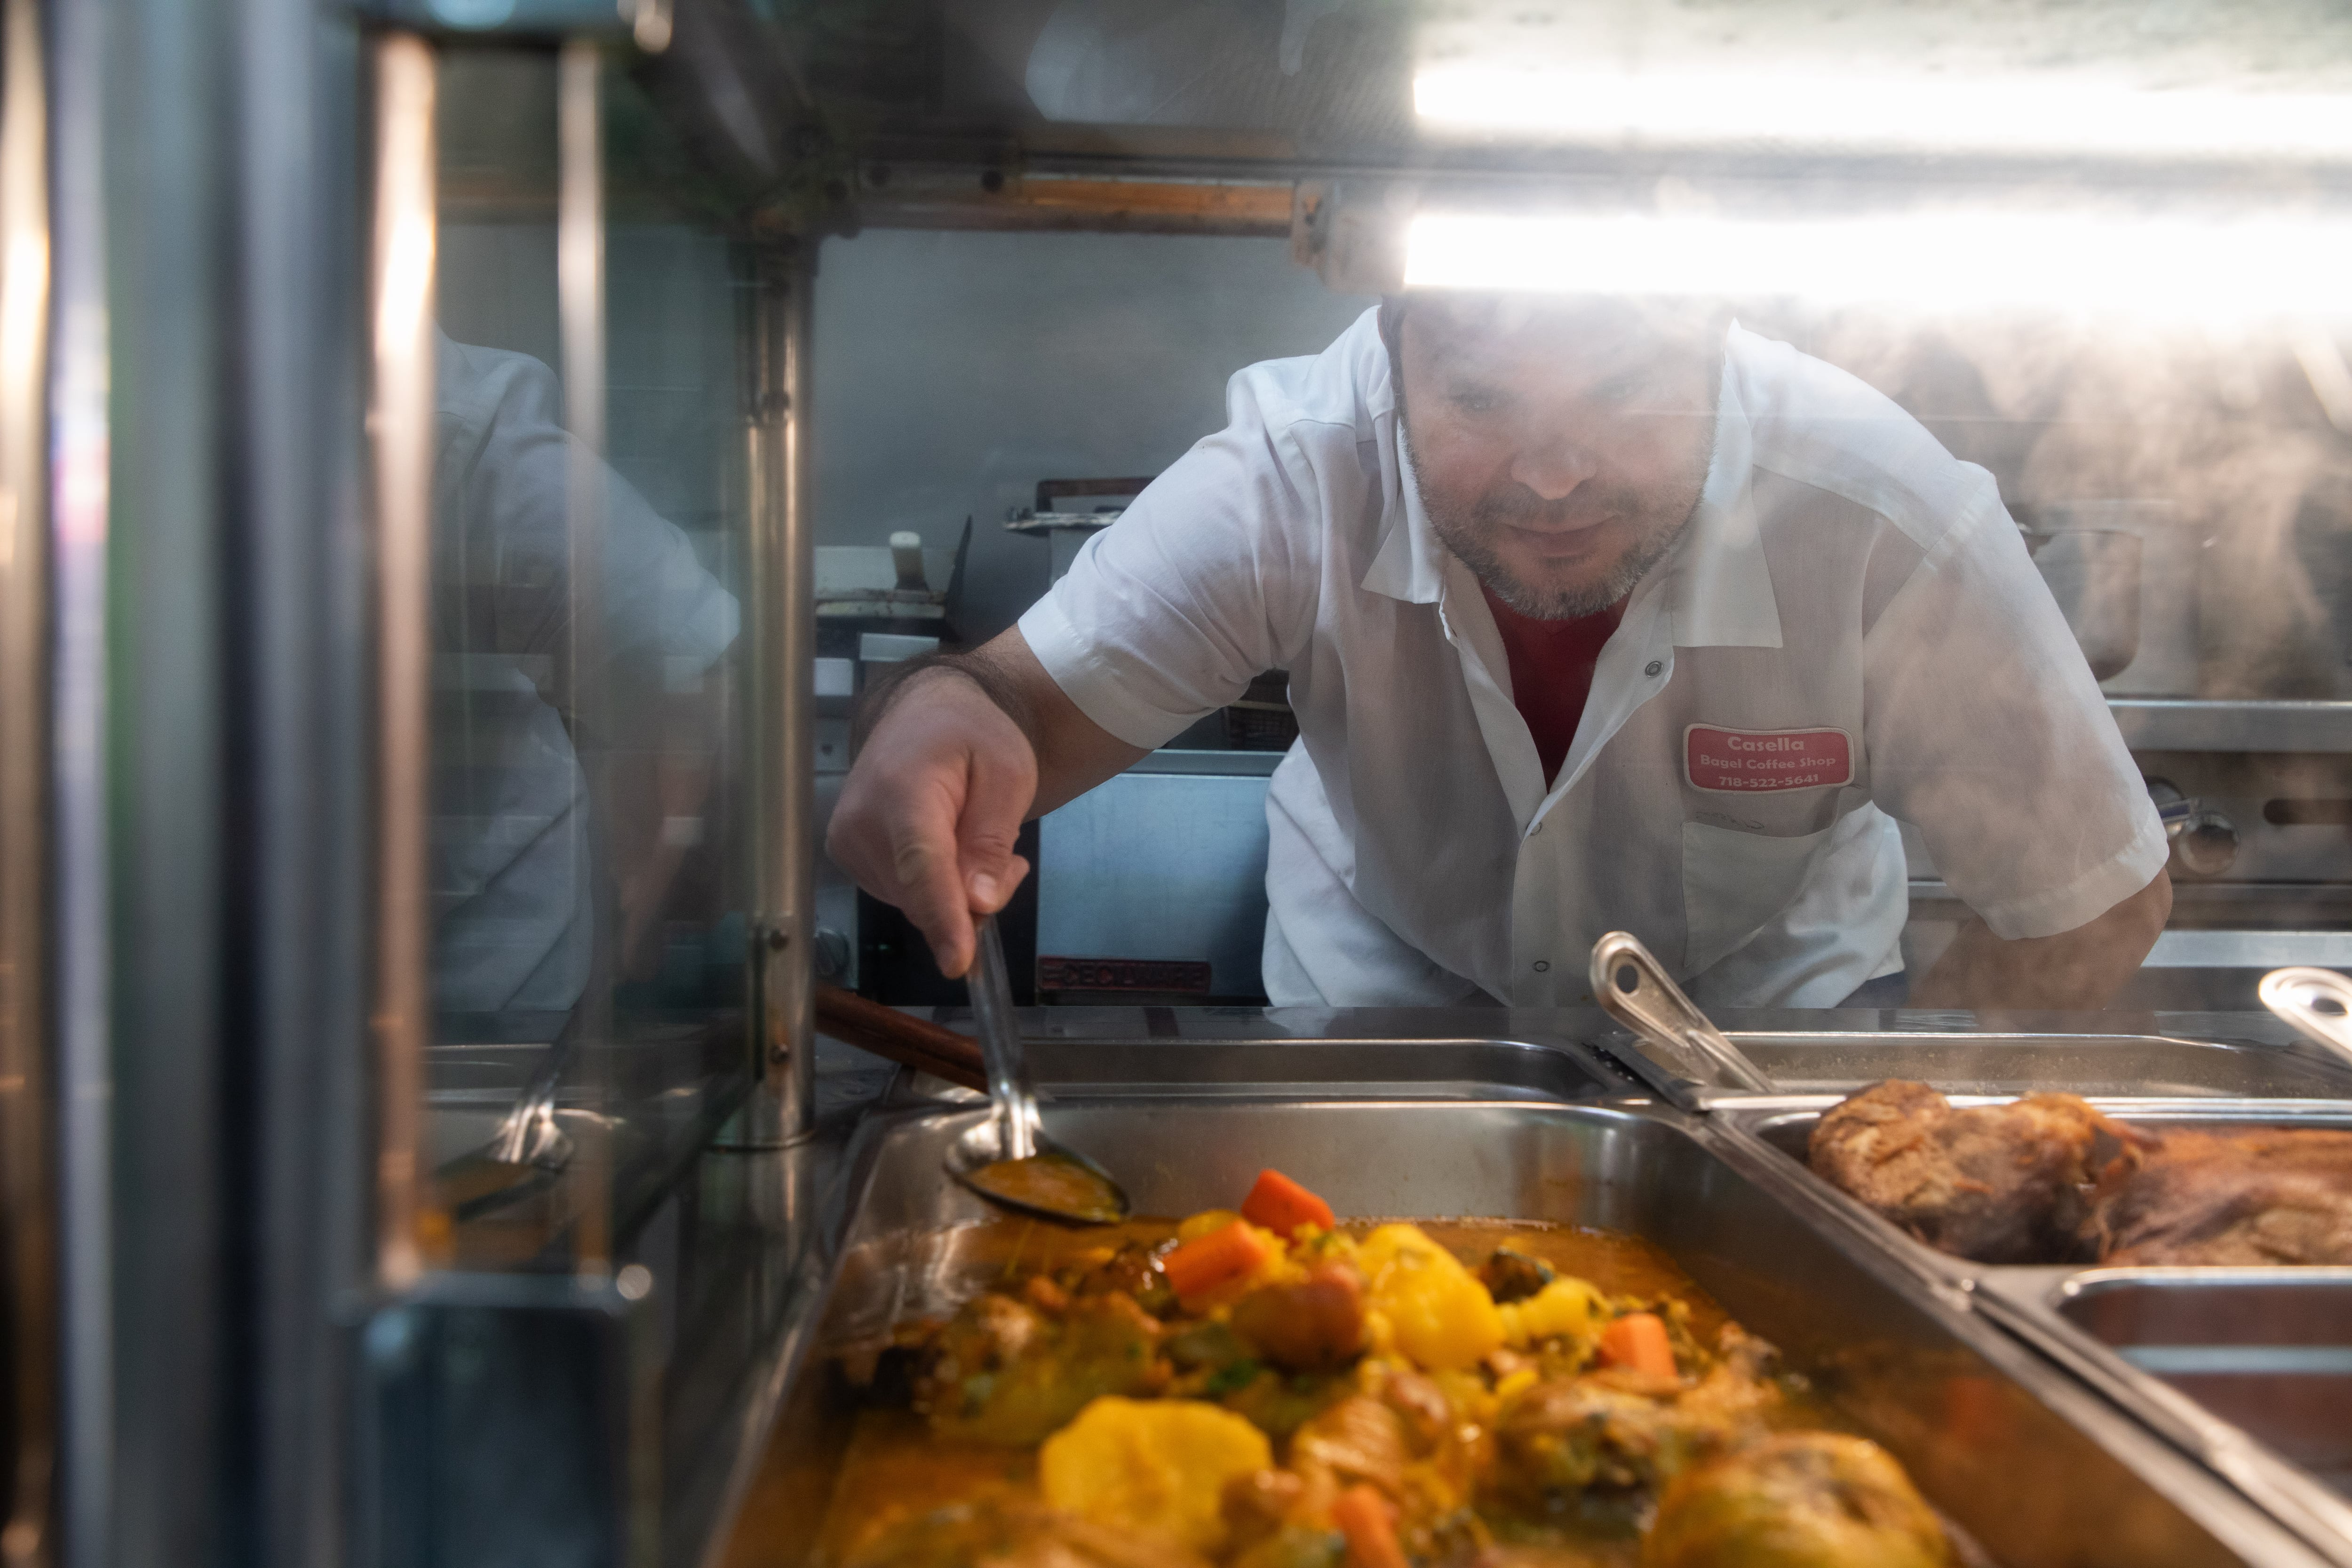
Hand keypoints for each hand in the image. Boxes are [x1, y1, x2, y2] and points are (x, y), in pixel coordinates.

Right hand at [825, 666, 1036, 977]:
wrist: (924, 713)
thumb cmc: (972, 737)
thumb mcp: (1008, 774)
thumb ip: (992, 838)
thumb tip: (978, 903)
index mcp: (902, 791)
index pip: (921, 865)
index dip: (942, 917)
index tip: (959, 962)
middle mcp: (860, 822)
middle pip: (923, 894)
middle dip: (973, 896)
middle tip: (1008, 860)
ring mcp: (847, 843)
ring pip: (915, 902)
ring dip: (957, 891)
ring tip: (977, 840)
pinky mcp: (847, 857)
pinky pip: (904, 895)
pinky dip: (935, 886)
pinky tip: (951, 848)